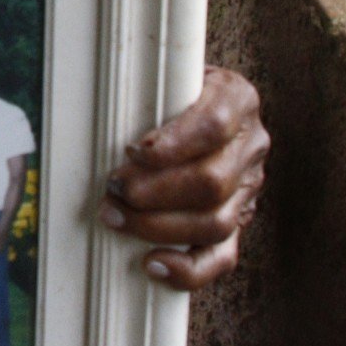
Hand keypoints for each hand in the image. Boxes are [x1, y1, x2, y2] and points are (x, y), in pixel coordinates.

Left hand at [102, 66, 267, 289]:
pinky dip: (187, 269)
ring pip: (215, 222)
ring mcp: (247, 188)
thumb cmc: (168, 91)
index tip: (133, 150)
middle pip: (212, 181)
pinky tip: (152, 264)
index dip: (173, 144)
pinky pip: (222, 257)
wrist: (196, 101)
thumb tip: (96, 114)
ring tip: (116, 217)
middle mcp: (249, 145)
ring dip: (157, 226)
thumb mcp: (165, 77)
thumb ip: (148, 91)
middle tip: (114, 188)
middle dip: (154, 192)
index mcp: (237, 98)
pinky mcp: (238, 223)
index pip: (215, 125)